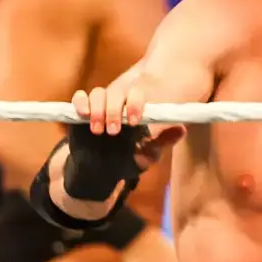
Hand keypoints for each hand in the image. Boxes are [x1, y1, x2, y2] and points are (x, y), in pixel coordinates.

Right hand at [71, 86, 185, 170]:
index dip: (136, 105)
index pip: (138, 95)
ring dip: (97, 109)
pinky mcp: (83, 110)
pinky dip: (80, 101)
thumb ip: (163, 141)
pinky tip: (83, 114)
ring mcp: (101, 105)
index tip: (135, 122)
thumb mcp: (148, 153)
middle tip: (114, 130)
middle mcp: (120, 103)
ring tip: (98, 129)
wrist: (101, 169)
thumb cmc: (129, 159)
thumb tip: (181, 129)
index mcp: (136, 109)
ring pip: (99, 93)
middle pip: (117, 92)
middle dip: (115, 110)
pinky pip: (80, 97)